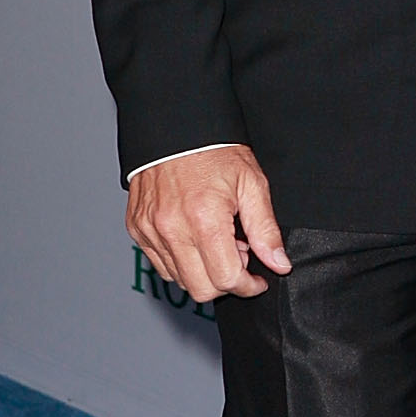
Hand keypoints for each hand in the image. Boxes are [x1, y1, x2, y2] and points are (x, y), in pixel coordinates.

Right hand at [126, 144, 291, 300]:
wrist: (175, 127)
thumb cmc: (214, 150)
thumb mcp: (252, 185)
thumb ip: (266, 230)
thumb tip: (278, 264)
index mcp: (204, 219)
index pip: (226, 279)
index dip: (248, 286)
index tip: (257, 279)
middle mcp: (171, 229)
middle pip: (201, 289)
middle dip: (225, 282)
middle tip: (237, 254)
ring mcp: (150, 230)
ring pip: (179, 280)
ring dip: (202, 271)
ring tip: (215, 241)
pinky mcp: (137, 228)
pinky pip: (160, 264)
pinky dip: (181, 261)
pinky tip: (195, 238)